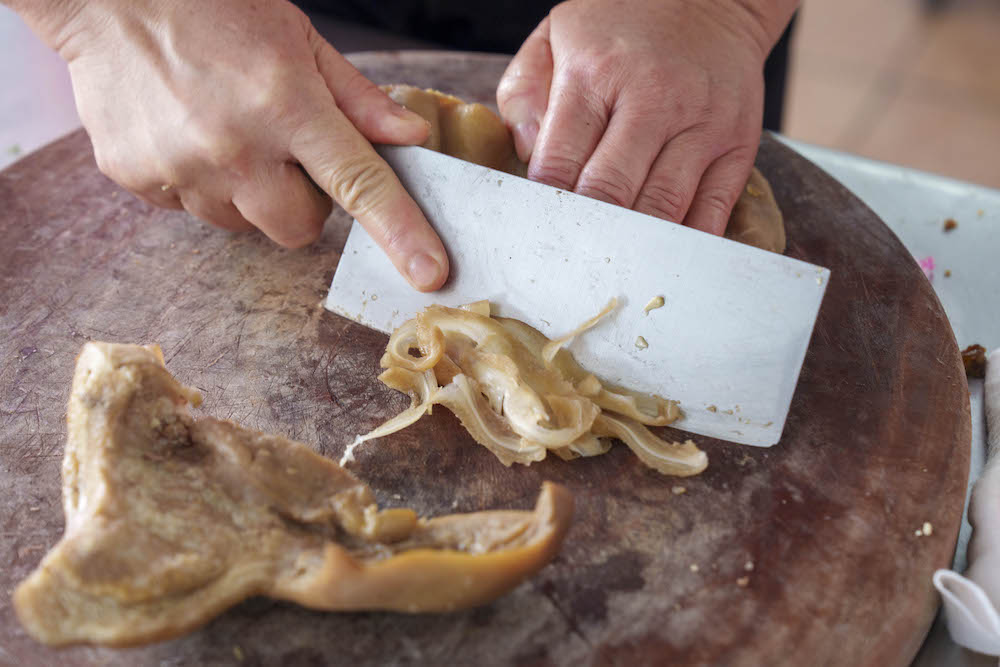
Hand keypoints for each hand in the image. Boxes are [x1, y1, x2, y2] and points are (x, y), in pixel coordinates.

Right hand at [19, 0, 447, 289]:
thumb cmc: (213, 7)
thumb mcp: (300, 38)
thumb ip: (358, 98)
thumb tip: (411, 138)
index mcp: (286, 104)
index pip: (359, 183)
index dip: (401, 232)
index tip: (430, 273)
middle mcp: (233, 145)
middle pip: (299, 229)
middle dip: (306, 204)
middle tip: (287, 152)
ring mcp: (179, 167)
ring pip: (244, 224)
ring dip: (250, 193)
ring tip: (228, 131)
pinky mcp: (137, 179)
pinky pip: (191, 209)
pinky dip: (199, 182)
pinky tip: (187, 133)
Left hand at [497, 0, 796, 235]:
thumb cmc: (622, 25)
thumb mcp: (555, 36)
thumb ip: (524, 94)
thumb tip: (528, 156)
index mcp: (596, 73)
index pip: (560, 162)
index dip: (545, 207)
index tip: (536, 231)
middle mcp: (653, 99)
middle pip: (611, 194)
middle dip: (584, 234)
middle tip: (567, 260)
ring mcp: (702, 125)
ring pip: (662, 211)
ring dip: (632, 247)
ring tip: (608, 267)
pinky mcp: (737, 146)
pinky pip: (711, 214)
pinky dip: (683, 245)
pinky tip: (659, 257)